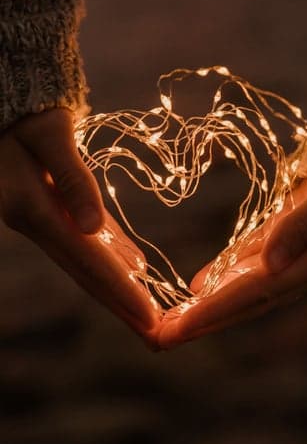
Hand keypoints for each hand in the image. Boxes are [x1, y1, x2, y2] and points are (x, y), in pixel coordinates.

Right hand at [0, 109, 159, 340]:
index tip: (150, 319)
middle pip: (86, 273)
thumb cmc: (26, 114)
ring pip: (87, 263)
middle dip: (121, 305)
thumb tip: (91, 227)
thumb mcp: (49, 135)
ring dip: (118, 290)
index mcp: (34, 208)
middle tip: (156, 336)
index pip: (85, 259)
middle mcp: (37, 223)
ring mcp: (42, 220)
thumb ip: (72, 177)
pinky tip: (136, 271)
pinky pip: (86, 242)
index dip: (119, 290)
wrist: (4, 107)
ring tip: (149, 316)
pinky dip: (112, 258)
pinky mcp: (51, 212)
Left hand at [158, 168, 306, 347]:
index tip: (177, 331)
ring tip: (170, 323)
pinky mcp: (282, 247)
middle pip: (243, 303)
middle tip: (159, 339)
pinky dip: (220, 279)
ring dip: (207, 308)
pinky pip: (246, 268)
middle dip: (201, 323)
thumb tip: (272, 265)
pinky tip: (195, 289)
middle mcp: (299, 271)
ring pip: (241, 290)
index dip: (214, 314)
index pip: (253, 295)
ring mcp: (290, 262)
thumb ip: (301, 227)